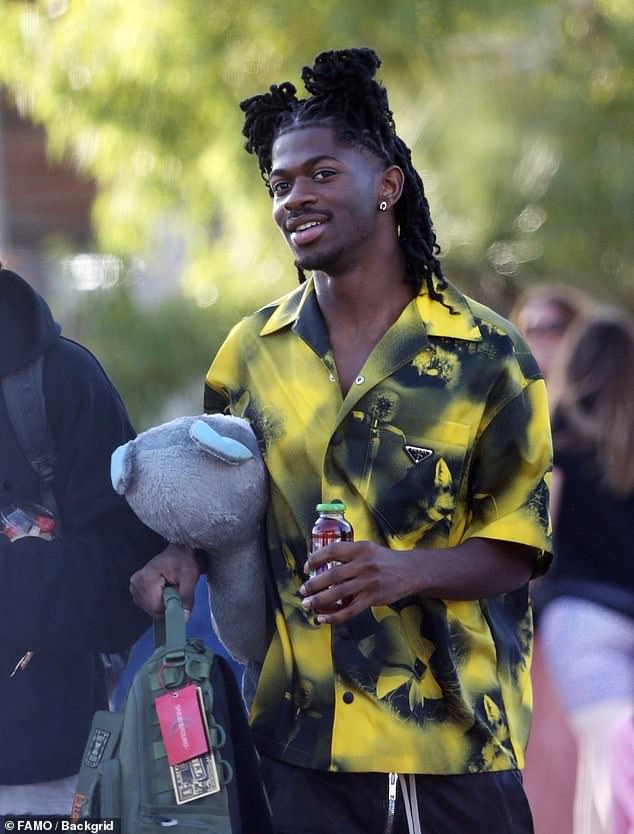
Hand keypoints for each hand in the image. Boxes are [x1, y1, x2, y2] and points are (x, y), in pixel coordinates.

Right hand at [130, 543, 204, 618]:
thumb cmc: (185, 561)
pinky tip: (164, 591)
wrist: (179, 552)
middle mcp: (136, 583)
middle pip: (153, 609)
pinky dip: (158, 603)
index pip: (156, 607)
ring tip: (171, 589)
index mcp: (147, 577)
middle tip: (176, 590)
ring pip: (150, 609)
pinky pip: (147, 606)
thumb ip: (186, 597)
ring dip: (163, 605)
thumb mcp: (190, 577)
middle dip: (167, 606)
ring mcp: (134, 587)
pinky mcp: (135, 590)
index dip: (171, 608)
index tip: (180, 598)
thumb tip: (184, 619)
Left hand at [300, 540, 415, 624]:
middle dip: (313, 584)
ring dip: (318, 600)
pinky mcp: (372, 598)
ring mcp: (368, 582)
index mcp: (360, 549)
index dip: (315, 559)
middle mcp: (363, 564)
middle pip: (331, 575)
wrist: (410, 571)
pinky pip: (349, 610)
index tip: (306, 567)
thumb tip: (323, 563)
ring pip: (337, 594)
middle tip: (302, 590)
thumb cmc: (384, 560)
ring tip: (307, 603)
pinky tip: (323, 618)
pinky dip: (334, 616)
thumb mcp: (368, 548)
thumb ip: (349, 554)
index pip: (332, 551)